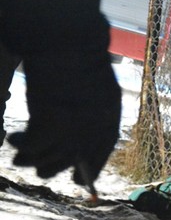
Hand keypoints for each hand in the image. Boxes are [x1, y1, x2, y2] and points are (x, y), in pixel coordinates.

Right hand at [7, 49, 120, 185]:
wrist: (67, 39)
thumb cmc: (79, 52)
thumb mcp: (94, 83)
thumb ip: (91, 107)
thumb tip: (76, 126)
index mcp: (110, 117)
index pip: (102, 151)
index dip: (90, 167)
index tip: (80, 181)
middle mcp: (95, 128)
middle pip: (74, 159)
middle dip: (55, 168)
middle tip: (40, 172)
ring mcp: (73, 127)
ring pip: (51, 157)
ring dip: (32, 160)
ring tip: (18, 159)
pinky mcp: (50, 122)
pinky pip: (33, 145)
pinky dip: (21, 145)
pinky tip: (12, 139)